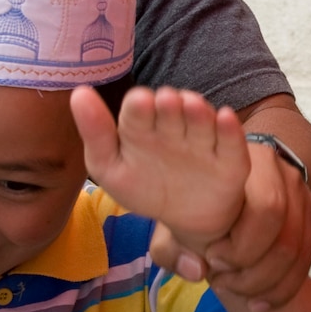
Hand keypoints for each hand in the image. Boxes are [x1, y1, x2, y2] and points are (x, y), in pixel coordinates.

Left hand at [74, 85, 249, 253]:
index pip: (139, 110)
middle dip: (169, 106)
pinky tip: (226, 118)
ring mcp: (203, 141)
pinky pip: (231, 142)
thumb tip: (78, 92)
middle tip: (166, 102)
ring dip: (198, 113)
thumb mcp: (111, 168)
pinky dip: (230, 130)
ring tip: (193, 106)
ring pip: (202, 121)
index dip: (140, 106)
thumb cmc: (145, 187)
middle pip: (173, 111)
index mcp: (142, 126)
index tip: (139, 102)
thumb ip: (95, 134)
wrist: (185, 218)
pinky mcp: (230, 159)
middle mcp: (174, 127)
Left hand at [150, 137, 310, 311]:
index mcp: (245, 162)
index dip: (242, 246)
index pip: (266, 208)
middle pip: (285, 235)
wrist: (221, 187)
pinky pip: (307, 257)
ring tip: (235, 291)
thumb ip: (172, 248)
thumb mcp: (173, 221)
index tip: (212, 259)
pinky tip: (258, 302)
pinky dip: (284, 288)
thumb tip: (197, 270)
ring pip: (298, 251)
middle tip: (222, 279)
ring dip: (267, 284)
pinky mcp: (308, 213)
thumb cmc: (193, 203)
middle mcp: (281, 171)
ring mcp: (299, 192)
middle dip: (254, 271)